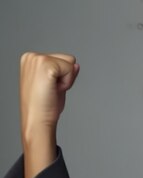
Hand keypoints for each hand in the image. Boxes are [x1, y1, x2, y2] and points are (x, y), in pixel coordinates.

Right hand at [20, 52, 79, 177]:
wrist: (37, 121)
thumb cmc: (44, 106)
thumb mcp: (55, 84)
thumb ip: (65, 72)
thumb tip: (76, 65)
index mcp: (30, 58)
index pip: (62, 59)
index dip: (61, 76)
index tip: (49, 88)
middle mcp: (31, 56)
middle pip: (69, 58)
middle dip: (65, 76)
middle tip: (51, 90)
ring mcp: (37, 59)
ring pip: (71, 62)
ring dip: (66, 79)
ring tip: (51, 90)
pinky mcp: (46, 65)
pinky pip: (71, 69)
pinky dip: (67, 82)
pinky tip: (54, 90)